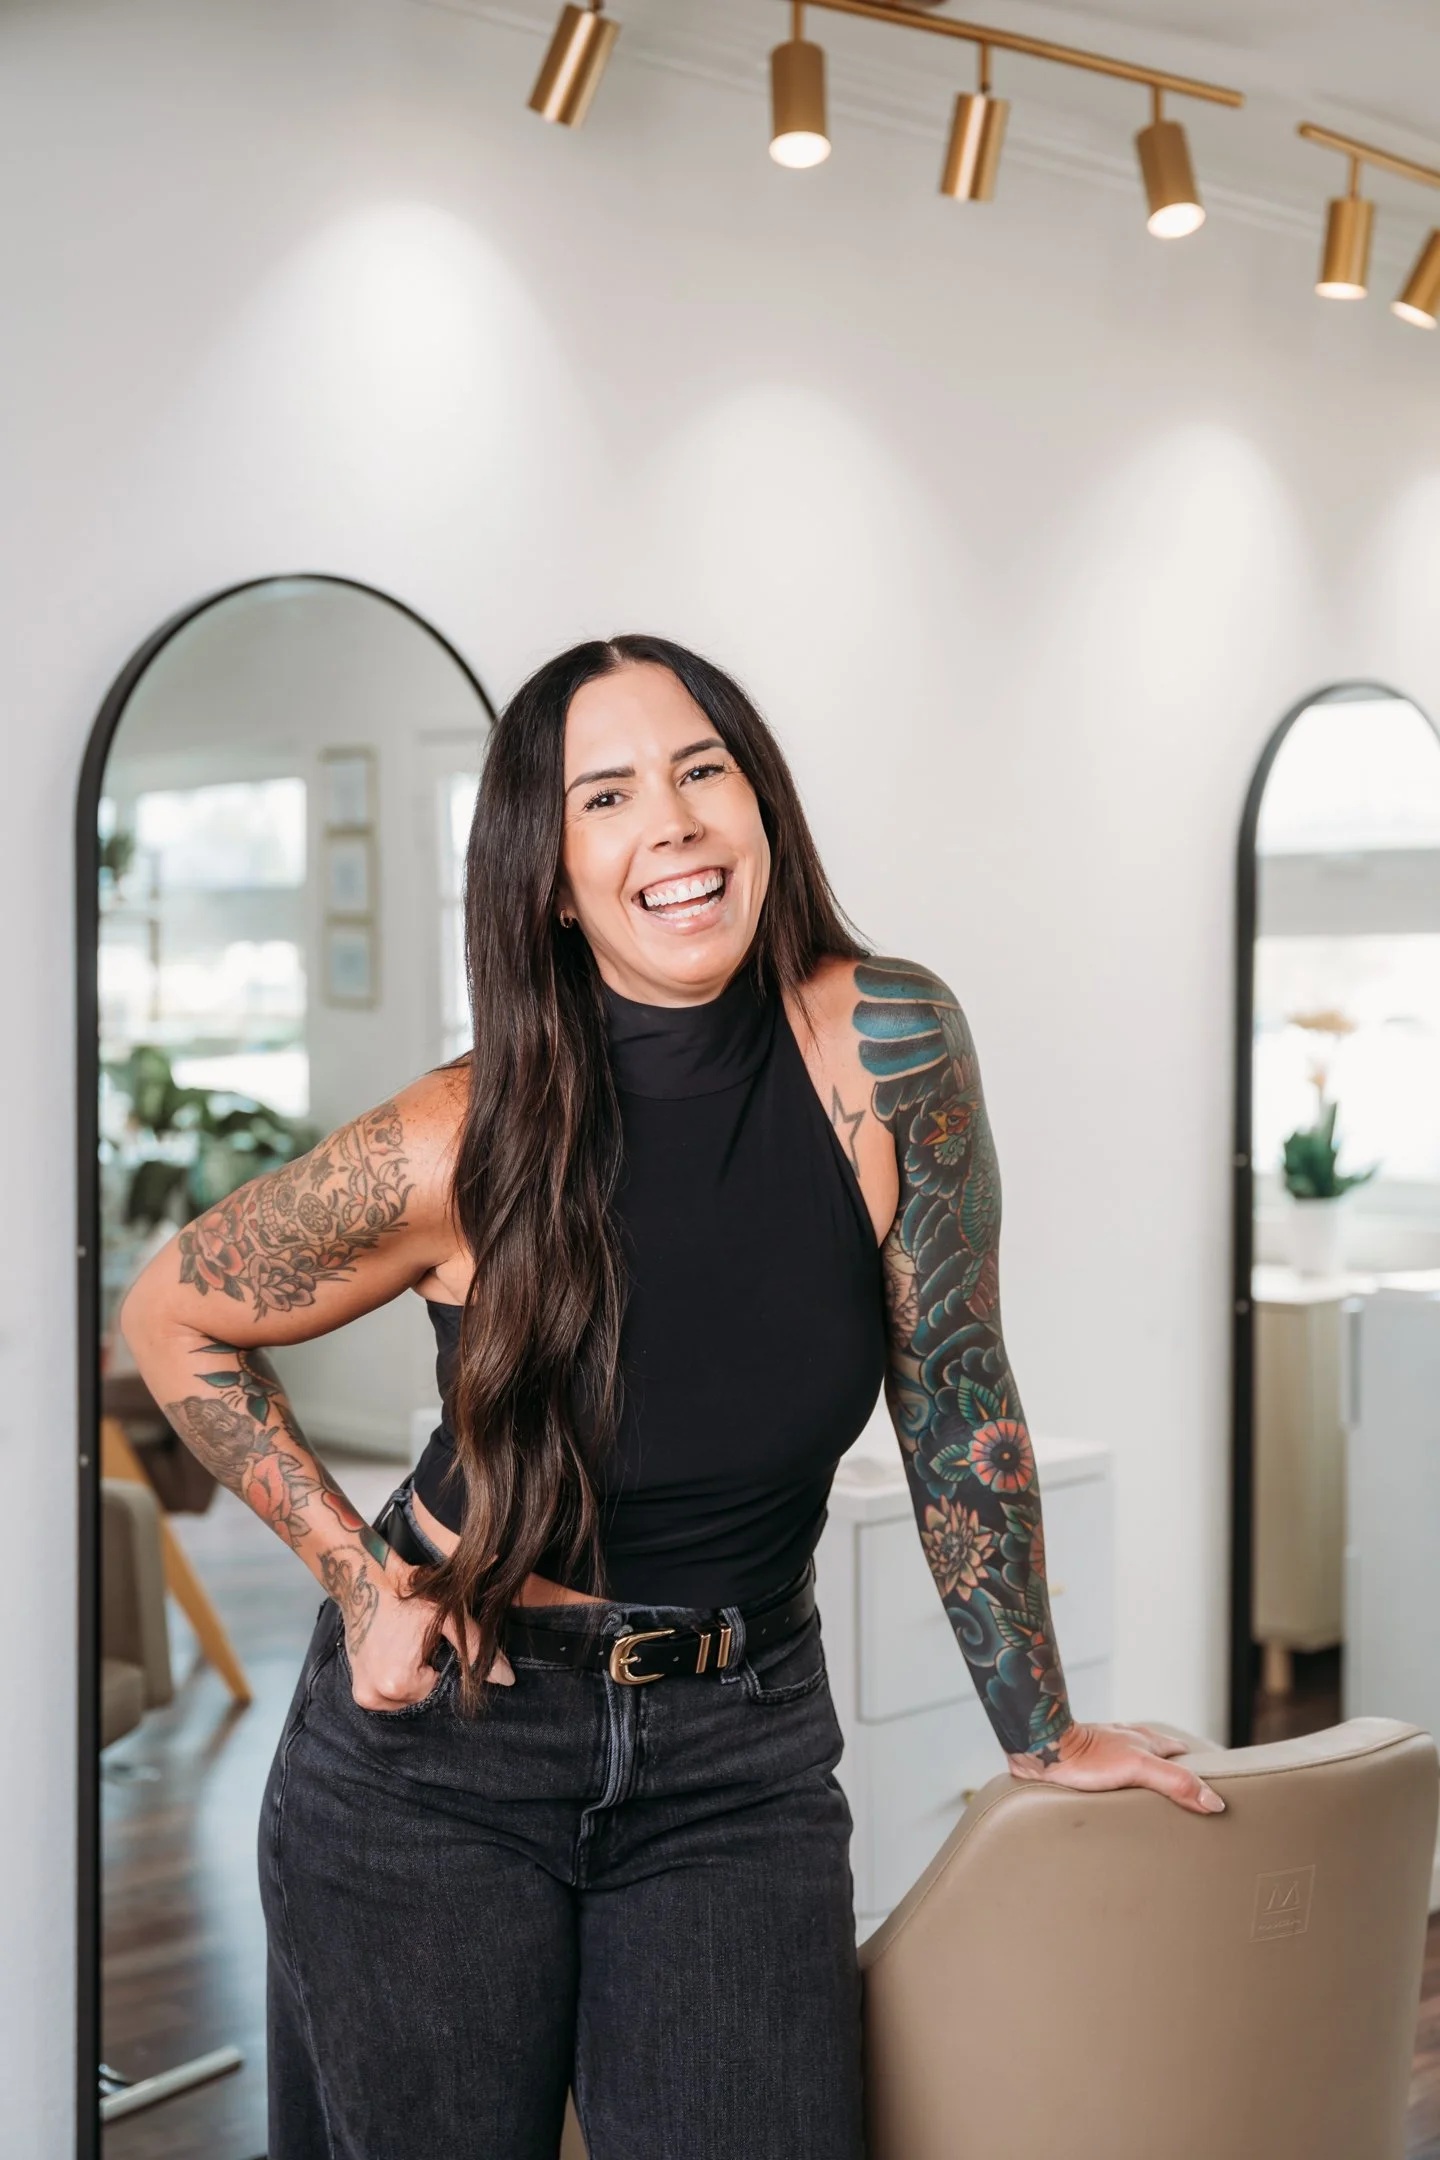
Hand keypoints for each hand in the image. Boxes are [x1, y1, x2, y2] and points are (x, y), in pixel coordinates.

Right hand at [343, 1551, 514, 1708]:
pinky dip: (395, 1678)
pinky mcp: (357, 1690)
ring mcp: (363, 1695)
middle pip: (421, 1696)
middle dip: (425, 1673)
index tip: (427, 1643)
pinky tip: (394, 1652)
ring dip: (411, 1677)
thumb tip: (507, 1679)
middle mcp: (376, 1696)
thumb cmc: (410, 1595)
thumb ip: (478, 1648)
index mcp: (398, 1683)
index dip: (439, 1666)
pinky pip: (388, 1695)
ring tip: (404, 1646)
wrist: (367, 1579)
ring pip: (405, 1698)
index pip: (437, 1690)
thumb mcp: (448, 1618)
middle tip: (415, 1642)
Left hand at [1006, 1720, 1224, 1815]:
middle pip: (1159, 1757)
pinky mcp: (1086, 1766)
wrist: (1042, 1750)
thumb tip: (1213, 1801)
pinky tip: (1117, 1803)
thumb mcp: (1138, 1767)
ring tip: (1156, 1806)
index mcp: (1145, 1740)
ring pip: (1134, 1766)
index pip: (1181, 1753)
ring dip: (1145, 1783)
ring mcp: (1106, 1752)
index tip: (1212, 1787)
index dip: (1198, 1768)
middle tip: (1187, 1799)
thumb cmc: (1087, 1756)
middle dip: (1173, 1775)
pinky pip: (1110, 1779)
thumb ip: (1176, 1782)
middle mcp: (1127, 1743)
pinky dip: (1121, 1790)